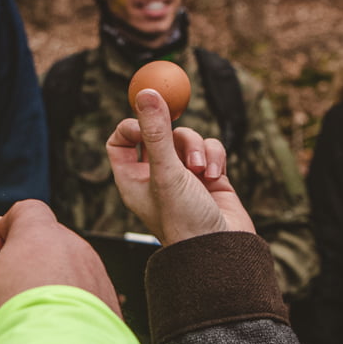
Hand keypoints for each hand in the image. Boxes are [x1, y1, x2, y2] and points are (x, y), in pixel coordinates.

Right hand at [0, 200, 119, 343]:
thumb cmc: (7, 321)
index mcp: (40, 235)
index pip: (27, 210)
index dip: (6, 227)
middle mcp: (75, 249)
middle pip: (49, 243)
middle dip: (28, 262)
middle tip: (7, 291)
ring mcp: (97, 277)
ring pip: (69, 272)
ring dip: (50, 288)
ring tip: (31, 320)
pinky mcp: (111, 307)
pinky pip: (87, 299)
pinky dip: (70, 311)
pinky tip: (53, 335)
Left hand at [107, 88, 254, 243]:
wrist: (222, 250)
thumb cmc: (185, 220)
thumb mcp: (166, 172)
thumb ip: (156, 131)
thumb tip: (146, 92)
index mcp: (132, 179)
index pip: (120, 140)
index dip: (132, 126)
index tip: (148, 122)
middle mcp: (155, 176)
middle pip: (157, 133)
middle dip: (171, 133)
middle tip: (176, 129)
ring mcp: (183, 176)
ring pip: (186, 138)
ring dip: (196, 147)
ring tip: (199, 170)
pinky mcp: (209, 177)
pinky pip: (209, 149)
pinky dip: (213, 157)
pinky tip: (214, 176)